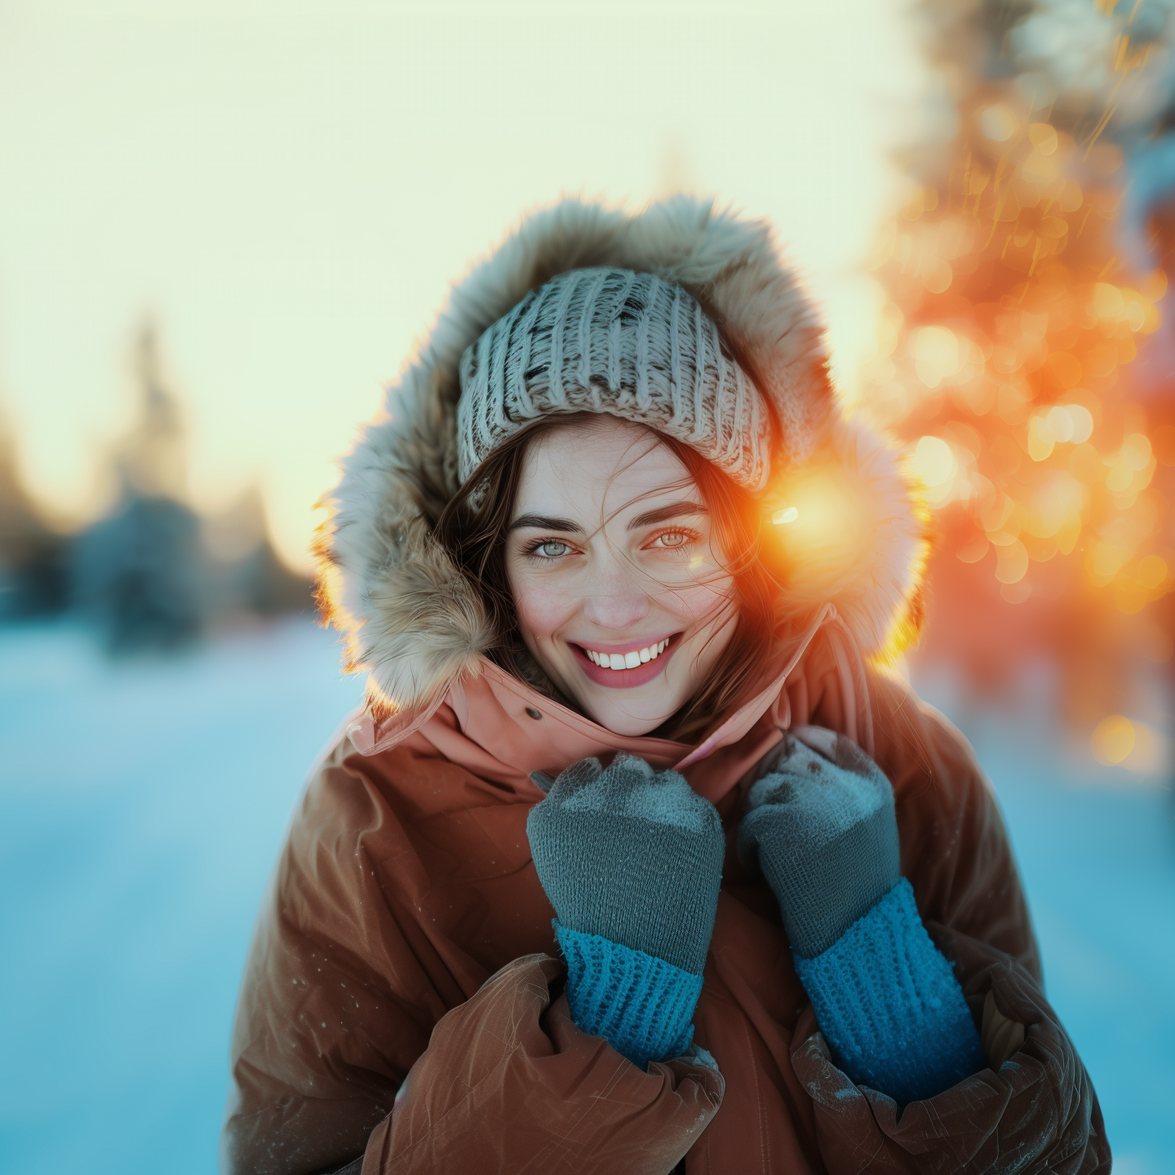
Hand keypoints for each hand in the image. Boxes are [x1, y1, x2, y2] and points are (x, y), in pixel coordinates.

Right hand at [527, 753, 723, 972]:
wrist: (635, 953)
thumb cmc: (591, 909)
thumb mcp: (556, 855)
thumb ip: (562, 812)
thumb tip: (583, 783)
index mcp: (573, 800)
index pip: (587, 769)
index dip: (596, 786)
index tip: (603, 805)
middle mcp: (617, 790)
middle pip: (627, 767)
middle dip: (629, 787)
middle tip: (633, 821)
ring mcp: (662, 800)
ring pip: (665, 781)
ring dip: (661, 800)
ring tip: (660, 840)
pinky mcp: (700, 817)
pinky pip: (695, 804)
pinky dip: (688, 822)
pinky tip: (680, 851)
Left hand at [736, 726, 898, 957]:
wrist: (855, 933)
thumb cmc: (856, 884)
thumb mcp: (868, 823)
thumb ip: (842, 785)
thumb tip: (789, 745)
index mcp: (872, 783)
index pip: (827, 739)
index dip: (801, 747)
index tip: (788, 765)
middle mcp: (845, 785)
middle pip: (787, 757)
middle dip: (773, 786)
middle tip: (778, 823)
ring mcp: (813, 802)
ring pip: (762, 788)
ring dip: (761, 817)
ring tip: (780, 853)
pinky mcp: (781, 824)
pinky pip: (749, 821)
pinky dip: (751, 846)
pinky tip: (768, 869)